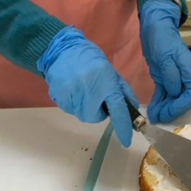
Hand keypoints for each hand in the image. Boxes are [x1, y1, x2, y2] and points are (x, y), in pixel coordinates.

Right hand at [37, 26, 137, 146]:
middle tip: (96, 95)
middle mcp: (89, 92)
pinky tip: (72, 89)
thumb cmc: (90, 58)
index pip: (118, 109)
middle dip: (98, 111)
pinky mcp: (59, 99)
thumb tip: (131, 109)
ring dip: (86, 107)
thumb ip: (121, 91)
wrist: (61, 50)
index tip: (127, 141)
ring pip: (83, 115)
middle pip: (96, 117)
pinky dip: (74, 104)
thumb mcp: (110, 71)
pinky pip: (71, 110)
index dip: (123, 126)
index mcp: (106, 82)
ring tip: (82, 89)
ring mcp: (72, 96)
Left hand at [140, 0, 190, 123]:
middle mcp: (183, 75)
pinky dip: (159, 103)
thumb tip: (175, 92)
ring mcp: (174, 77)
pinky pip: (164, 93)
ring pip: (173, 98)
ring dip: (165, 109)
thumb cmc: (161, 38)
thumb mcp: (165, 56)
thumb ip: (171, 75)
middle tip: (159, 117)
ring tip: (154, 117)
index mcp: (188, 69)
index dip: (183, 104)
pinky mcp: (164, 77)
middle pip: (183, 97)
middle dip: (173, 109)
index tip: (170, 111)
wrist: (154, 26)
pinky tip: (153, 111)